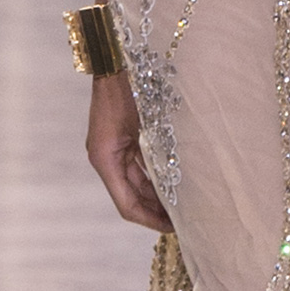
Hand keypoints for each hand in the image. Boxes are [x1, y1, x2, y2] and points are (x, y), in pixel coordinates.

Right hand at [85, 67, 171, 230]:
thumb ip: (154, 160)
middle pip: (132, 198)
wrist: (120, 62)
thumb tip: (174, 191)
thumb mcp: (145, 127)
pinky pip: (139, 168)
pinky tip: (175, 185)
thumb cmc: (130, 89)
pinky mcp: (123, 141)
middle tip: (184, 222)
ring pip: (137, 185)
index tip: (173, 228)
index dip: (150, 220)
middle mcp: (106, 159)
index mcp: (105, 159)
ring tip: (183, 208)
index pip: (127, 205)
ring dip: (157, 197)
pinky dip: (155, 179)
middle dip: (156, 212)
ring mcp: (113, 150)